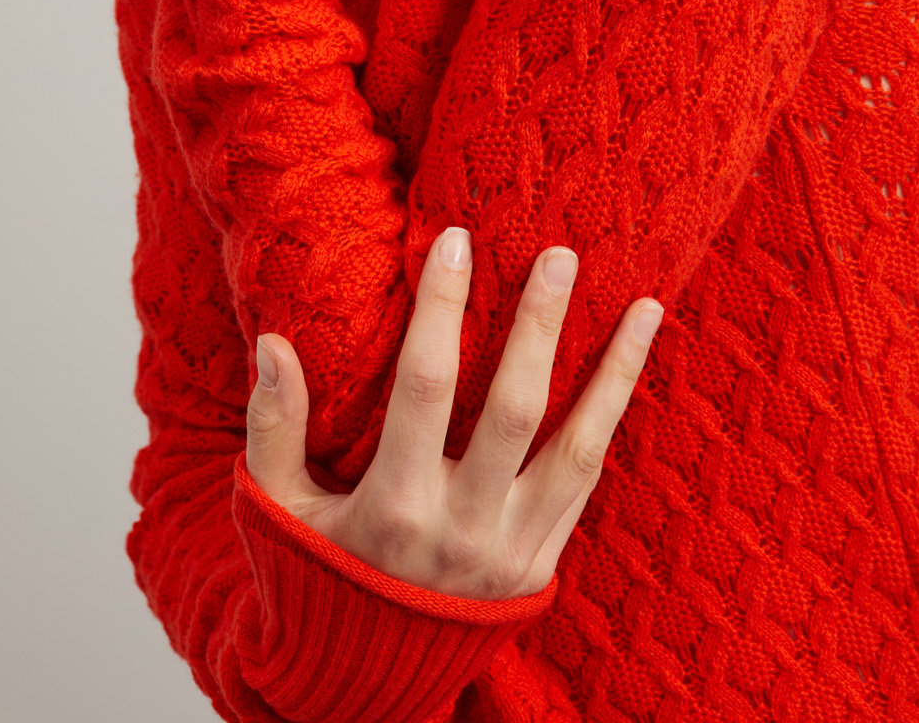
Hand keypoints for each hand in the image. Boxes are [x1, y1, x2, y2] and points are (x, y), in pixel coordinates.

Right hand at [245, 229, 662, 600]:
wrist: (366, 682)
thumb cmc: (320, 573)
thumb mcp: (280, 510)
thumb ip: (274, 428)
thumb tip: (272, 343)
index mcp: (394, 507)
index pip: (424, 386)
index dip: (440, 310)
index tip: (454, 241)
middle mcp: (462, 528)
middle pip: (514, 410)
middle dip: (539, 327)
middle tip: (560, 254)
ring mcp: (511, 550)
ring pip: (576, 447)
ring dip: (612, 372)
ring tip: (646, 305)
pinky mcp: (542, 563)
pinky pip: (589, 480)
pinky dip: (614, 417)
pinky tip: (635, 365)